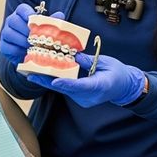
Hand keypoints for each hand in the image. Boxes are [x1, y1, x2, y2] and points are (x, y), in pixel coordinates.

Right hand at [0, 4, 64, 65]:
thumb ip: (52, 21)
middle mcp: (12, 21)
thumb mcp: (47, 29)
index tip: (32, 18)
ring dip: (21, 40)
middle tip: (34, 36)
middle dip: (24, 29)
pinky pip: (7, 46)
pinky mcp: (3, 46)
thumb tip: (60, 14)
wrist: (32, 54)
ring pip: (8, 33)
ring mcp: (6, 33)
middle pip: (13, 20)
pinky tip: (25, 52)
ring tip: (31, 45)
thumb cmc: (39, 38)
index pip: (21, 9)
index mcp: (22, 14)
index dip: (26, 13)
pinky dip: (16, 50)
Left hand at [28, 53, 144, 107]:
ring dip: (48, 80)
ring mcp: (83, 99)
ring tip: (31, 71)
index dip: (67, 83)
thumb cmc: (118, 74)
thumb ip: (90, 61)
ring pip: (63, 89)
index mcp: (99, 86)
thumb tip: (75, 56)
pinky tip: (42, 73)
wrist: (124, 88)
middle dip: (48, 81)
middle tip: (31, 73)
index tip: (54, 80)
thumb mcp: (107, 63)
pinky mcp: (79, 97)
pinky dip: (55, 80)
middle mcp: (89, 96)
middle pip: (66, 88)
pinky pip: (65, 88)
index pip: (80, 86)